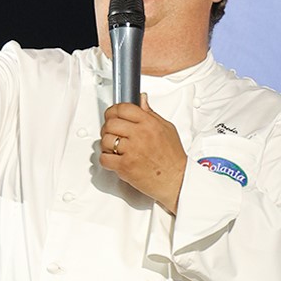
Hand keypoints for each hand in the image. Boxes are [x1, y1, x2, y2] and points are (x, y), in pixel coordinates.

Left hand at [100, 95, 186, 212]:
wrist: (175, 179)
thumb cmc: (172, 157)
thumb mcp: (167, 128)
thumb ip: (151, 113)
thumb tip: (142, 100)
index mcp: (149, 123)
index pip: (122, 108)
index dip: (114, 111)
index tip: (113, 115)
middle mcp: (139, 135)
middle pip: (110, 123)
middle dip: (108, 128)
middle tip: (113, 133)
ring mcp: (131, 150)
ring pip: (105, 140)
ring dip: (107, 144)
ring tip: (115, 148)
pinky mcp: (125, 166)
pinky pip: (104, 158)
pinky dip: (106, 159)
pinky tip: (115, 159)